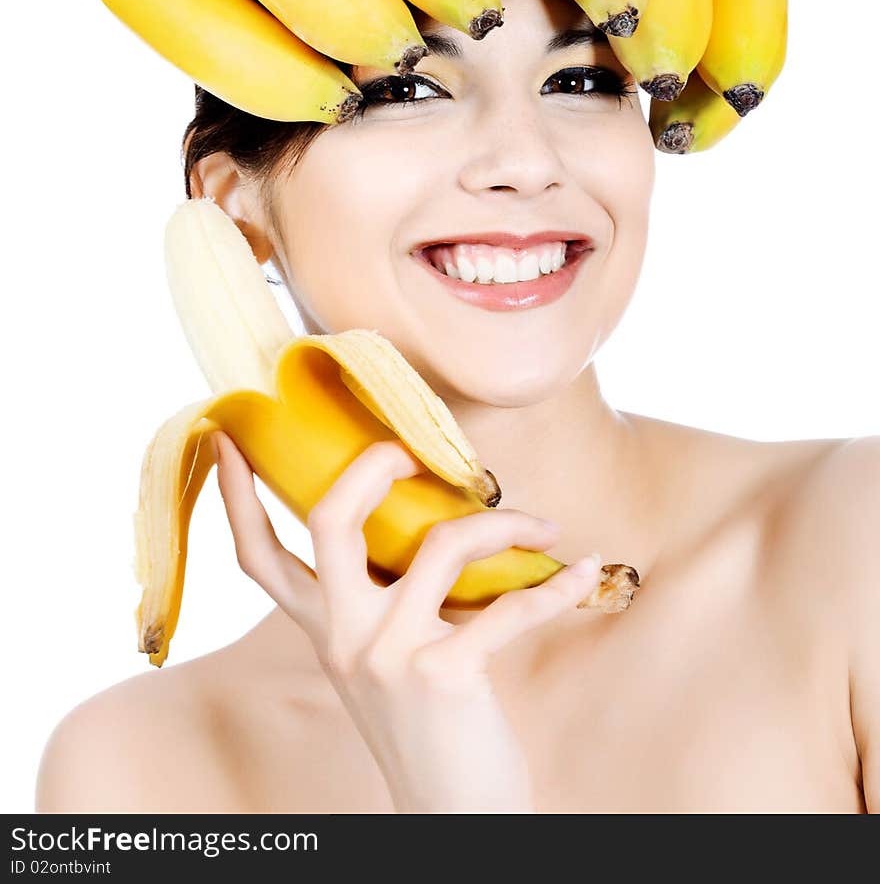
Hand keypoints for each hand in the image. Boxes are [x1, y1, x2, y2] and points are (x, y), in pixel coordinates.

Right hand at [212, 431, 601, 813]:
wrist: (454, 817)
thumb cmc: (430, 729)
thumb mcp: (382, 662)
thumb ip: (380, 601)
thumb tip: (424, 522)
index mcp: (325, 629)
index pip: (259, 559)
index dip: (238, 496)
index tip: (229, 438)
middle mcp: (345, 637)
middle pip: (329, 521)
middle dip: (371, 465)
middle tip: (413, 449)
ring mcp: (390, 654)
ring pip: (441, 543)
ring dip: (505, 523)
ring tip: (544, 528)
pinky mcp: (445, 674)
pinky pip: (511, 606)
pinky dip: (558, 586)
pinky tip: (584, 573)